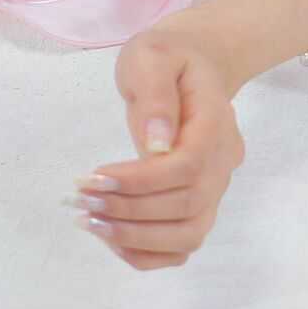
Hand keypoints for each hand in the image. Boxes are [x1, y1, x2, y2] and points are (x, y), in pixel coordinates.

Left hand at [73, 23, 246, 270]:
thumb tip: (156, 145)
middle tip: (83, 200)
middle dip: (130, 211)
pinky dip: (147, 252)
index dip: (142, 180)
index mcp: (216, 120)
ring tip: (92, 222)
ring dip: (137, 237)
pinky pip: (182, 245)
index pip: (189, 165)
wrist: (195, 63)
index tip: (95, 176)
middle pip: (189, 205)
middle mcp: (224, 160)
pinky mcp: (201, 203)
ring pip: (190, 234)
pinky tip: (111, 238)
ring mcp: (217, 186)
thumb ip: (154, 94)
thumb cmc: (168, 58)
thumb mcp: (152, 56)